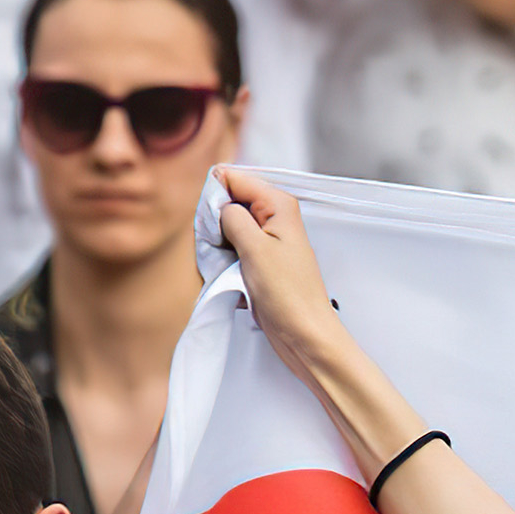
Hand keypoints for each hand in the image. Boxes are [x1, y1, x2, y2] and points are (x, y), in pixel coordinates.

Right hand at [216, 167, 349, 378]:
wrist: (304, 334)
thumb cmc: (287, 295)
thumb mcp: (254, 247)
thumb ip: (233, 217)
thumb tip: (219, 203)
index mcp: (279, 205)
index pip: (235, 179)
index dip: (215, 195)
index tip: (210, 221)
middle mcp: (276, 218)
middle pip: (230, 203)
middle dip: (215, 223)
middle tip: (219, 248)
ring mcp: (269, 241)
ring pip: (228, 229)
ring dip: (218, 246)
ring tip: (227, 266)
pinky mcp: (262, 262)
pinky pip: (233, 251)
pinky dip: (225, 262)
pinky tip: (230, 277)